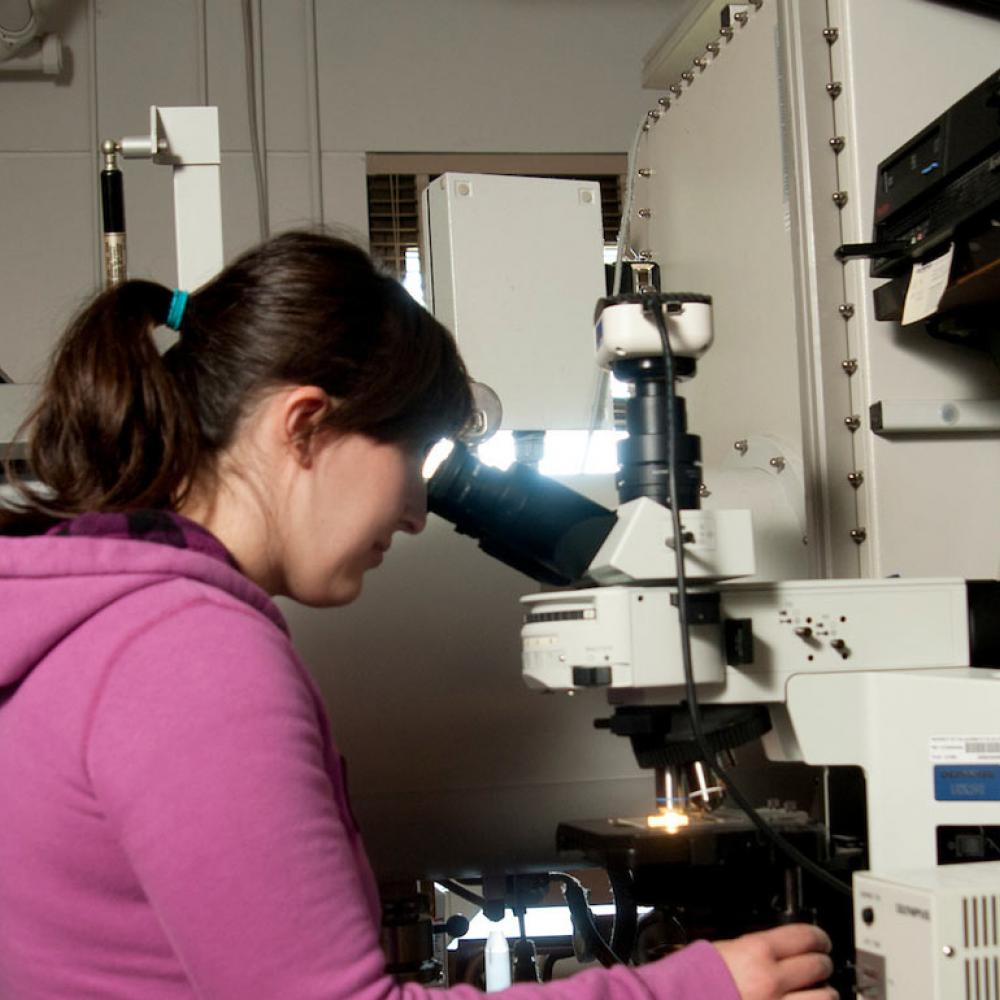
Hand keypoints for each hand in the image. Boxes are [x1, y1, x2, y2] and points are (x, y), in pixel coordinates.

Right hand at [713, 924, 836, 999]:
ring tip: (819, 993)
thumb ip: (751, 949)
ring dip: (825, 994)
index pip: (804, 936)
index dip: (818, 937)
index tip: (820, 941)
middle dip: (822, 964)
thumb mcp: (721, 951)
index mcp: (756, 952)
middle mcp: (773, 980)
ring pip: (826, 998)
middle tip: (820, 965)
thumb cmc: (692, 982)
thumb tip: (774, 949)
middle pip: (819, 966)